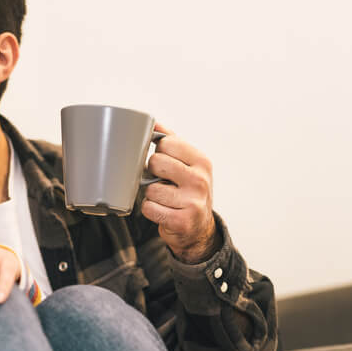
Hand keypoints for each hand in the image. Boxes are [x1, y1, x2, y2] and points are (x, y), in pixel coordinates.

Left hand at [141, 123, 219, 263]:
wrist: (199, 228)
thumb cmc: (189, 191)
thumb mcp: (189, 164)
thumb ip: (172, 142)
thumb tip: (153, 122)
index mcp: (202, 161)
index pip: (166, 143)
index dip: (159, 153)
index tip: (166, 163)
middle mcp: (200, 180)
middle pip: (155, 163)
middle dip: (152, 173)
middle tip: (163, 182)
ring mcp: (192, 202)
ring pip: (149, 188)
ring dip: (151, 195)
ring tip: (165, 199)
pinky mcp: (181, 221)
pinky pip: (148, 208)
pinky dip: (151, 210)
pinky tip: (163, 211)